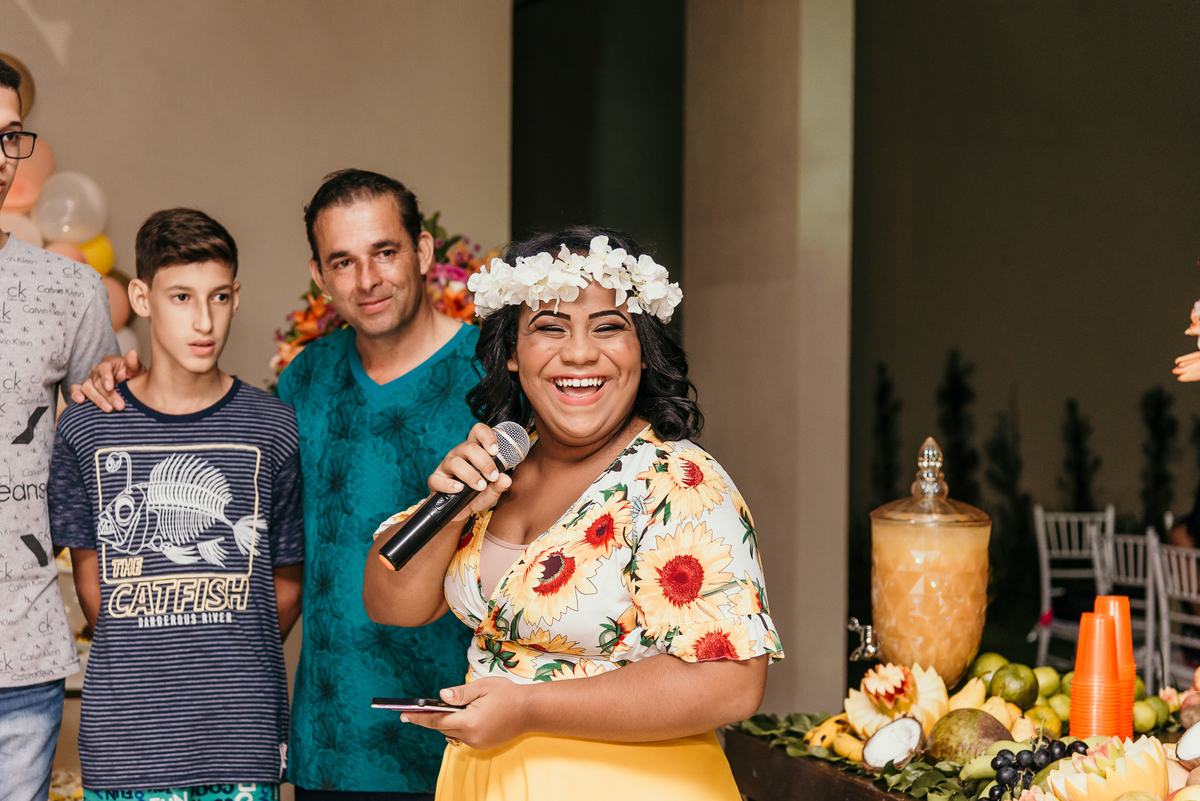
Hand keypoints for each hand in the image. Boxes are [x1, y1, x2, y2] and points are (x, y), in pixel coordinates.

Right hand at [69, 351, 143, 410]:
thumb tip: (132, 352)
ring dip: (97, 399)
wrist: (132, 386)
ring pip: (87, 387)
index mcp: (109, 363)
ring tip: (108, 409)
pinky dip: (75, 394)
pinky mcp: (85, 389)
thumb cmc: (134, 376)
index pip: (104, 368)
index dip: (106, 377)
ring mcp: (90, 379)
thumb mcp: (137, 370)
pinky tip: (80, 400)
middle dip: (108, 395)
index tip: (110, 387)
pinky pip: (75, 389)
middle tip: (120, 406)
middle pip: (97, 382)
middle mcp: (97, 370)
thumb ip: (133, 363)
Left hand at [400, 678, 530, 750]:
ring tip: (443, 710)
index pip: (437, 721)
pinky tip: (463, 716)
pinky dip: (460, 727)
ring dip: (448, 722)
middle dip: (432, 718)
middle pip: (444, 728)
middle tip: (417, 710)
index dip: (419, 718)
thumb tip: (441, 696)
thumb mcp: (483, 687)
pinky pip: (465, 736)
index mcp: (469, 721)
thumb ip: (460, 693)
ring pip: (454, 733)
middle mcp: (472, 736)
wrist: (532, 711)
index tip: (402, 715)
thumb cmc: (508, 694)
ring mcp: (478, 743)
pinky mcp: (484, 744)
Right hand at [430, 423, 514, 520]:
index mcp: (473, 451)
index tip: (495, 451)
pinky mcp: (436, 480)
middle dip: (484, 461)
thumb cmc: (476, 495)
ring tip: (480, 486)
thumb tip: (506, 479)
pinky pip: (438, 479)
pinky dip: (449, 485)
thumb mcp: (491, 492)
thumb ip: (499, 485)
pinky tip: (459, 489)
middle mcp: (459, 455)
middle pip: (468, 447)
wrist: (461, 512)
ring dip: (470, 474)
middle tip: (492, 476)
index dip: (487, 436)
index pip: (477, 432)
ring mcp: (445, 466)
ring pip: (455, 462)